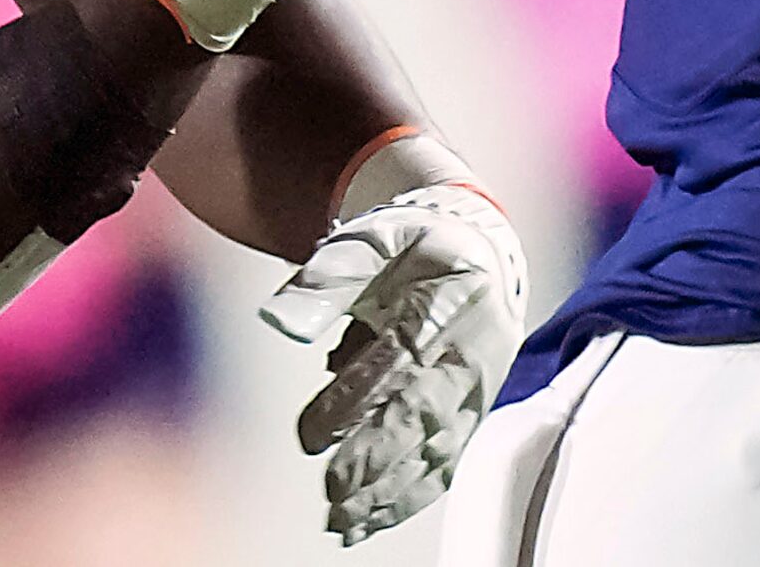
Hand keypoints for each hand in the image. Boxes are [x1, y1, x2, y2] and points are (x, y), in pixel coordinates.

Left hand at [258, 181, 527, 545]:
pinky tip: (371, 518)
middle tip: (334, 492)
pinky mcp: (473, 415)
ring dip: (392, 489)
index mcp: (448, 300)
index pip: (400, 358)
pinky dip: (409, 496)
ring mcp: (477, 388)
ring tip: (344, 519)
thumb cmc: (417, 248)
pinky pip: (446, 462)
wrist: (479, 253)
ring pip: (438, 448)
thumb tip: (280, 322)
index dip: (358, 400)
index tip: (313, 434)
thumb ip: (327, 280)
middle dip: (380, 458)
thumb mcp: (372, 241)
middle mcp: (470, 351)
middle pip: (426, 413)